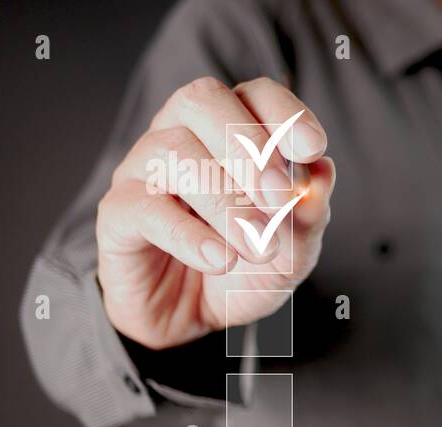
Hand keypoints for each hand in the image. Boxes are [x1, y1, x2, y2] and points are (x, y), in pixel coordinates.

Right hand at [96, 76, 335, 349]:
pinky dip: (190, 236)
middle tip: (278, 197)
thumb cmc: (245, 267)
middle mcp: (182, 135)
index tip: (311, 148)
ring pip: (175, 153)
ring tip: (258, 246)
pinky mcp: (118, 212)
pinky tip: (221, 260)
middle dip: (248, 147)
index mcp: (231, 130)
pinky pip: (145, 208)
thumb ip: (310, 210)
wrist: (196, 317)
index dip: (283, 113)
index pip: (253, 94)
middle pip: (201, 102)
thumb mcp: (294, 247)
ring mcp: (144, 169)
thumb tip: (323, 170)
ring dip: (226, 202)